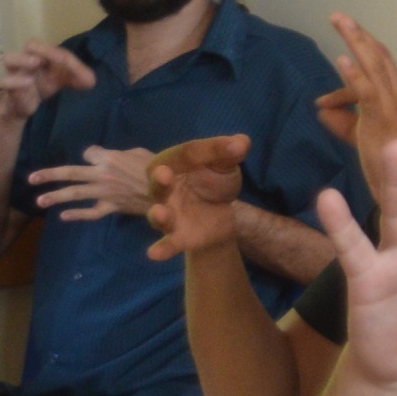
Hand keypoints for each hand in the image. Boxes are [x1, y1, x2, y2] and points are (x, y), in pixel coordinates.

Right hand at [0, 41, 95, 122]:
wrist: (27, 106)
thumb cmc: (45, 85)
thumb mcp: (65, 81)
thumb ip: (80, 78)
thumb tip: (91, 82)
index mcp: (44, 55)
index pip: (54, 48)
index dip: (63, 54)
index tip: (73, 66)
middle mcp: (29, 60)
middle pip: (31, 44)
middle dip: (44, 49)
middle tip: (58, 58)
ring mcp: (16, 72)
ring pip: (9, 58)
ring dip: (22, 59)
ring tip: (36, 63)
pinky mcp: (10, 89)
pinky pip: (5, 81)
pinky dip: (16, 81)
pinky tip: (28, 83)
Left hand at [31, 144, 163, 223]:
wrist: (170, 190)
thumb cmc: (157, 168)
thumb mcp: (138, 152)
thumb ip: (117, 154)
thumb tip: (103, 157)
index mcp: (109, 158)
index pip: (89, 154)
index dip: (91, 156)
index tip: (95, 158)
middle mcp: (102, 175)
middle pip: (71, 173)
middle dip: (49, 175)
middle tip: (31, 179)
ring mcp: (105, 193)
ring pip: (76, 194)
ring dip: (56, 197)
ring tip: (39, 200)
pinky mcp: (112, 207)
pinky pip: (92, 212)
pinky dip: (78, 215)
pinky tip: (64, 217)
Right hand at [139, 134, 252, 261]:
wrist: (221, 214)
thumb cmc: (214, 183)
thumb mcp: (224, 166)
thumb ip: (227, 154)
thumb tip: (242, 141)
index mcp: (173, 163)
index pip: (186, 154)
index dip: (207, 150)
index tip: (234, 148)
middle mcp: (164, 189)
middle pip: (158, 184)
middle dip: (160, 180)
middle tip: (164, 174)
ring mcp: (169, 214)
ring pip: (159, 215)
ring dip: (158, 215)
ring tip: (159, 213)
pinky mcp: (179, 236)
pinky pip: (168, 243)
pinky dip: (161, 249)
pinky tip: (154, 254)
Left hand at [316, 12, 396, 206]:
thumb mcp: (367, 142)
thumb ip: (346, 123)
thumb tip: (322, 110)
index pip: (378, 75)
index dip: (350, 76)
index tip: (325, 101)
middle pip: (381, 59)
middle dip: (359, 36)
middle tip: (340, 16)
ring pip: (375, 66)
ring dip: (356, 41)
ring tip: (340, 20)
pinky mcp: (387, 120)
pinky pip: (368, 92)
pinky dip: (354, 75)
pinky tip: (341, 58)